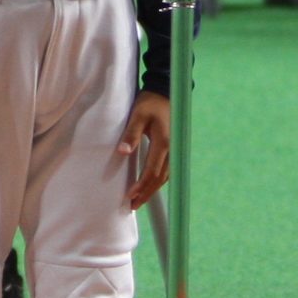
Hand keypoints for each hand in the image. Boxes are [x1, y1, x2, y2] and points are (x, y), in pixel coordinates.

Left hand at [119, 91, 170, 208]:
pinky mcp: (173, 148)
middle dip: (147, 193)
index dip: (141, 186)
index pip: (152, 171)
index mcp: (164, 142)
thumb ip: (130, 134)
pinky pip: (167, 170)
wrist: (165, 91)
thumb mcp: (137, 115)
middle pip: (160, 179)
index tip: (130, 196)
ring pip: (165, 176)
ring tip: (139, 200)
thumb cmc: (149, 102)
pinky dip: (158, 180)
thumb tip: (123, 153)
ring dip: (152, 189)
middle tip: (133, 206)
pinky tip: (149, 186)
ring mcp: (175, 149)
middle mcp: (172, 149)